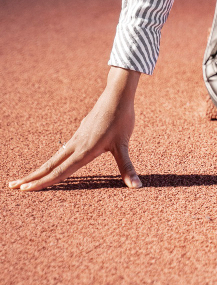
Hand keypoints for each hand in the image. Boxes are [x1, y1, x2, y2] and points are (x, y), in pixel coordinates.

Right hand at [8, 66, 141, 192]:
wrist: (117, 94)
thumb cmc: (121, 119)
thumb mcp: (124, 145)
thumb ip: (127, 168)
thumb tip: (136, 187)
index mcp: (84, 151)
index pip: (60, 171)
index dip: (42, 182)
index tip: (25, 190)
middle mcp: (76, 145)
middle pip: (49, 165)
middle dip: (30, 177)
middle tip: (11, 186)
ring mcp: (76, 138)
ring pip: (54, 157)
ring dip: (39, 169)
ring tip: (25, 179)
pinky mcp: (80, 133)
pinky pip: (62, 150)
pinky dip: (52, 160)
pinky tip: (51, 164)